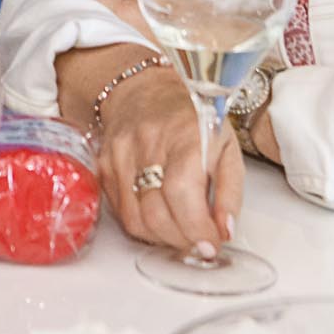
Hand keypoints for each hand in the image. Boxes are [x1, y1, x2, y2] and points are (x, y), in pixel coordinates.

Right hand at [85, 59, 242, 258]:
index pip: (182, 194)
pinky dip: (143, 225)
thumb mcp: (227, 148)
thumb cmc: (192, 118)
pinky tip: (160, 219)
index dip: (196, 228)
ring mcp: (119, 155)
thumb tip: (225, 231)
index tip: (211, 243)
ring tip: (180, 232)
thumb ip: (230, 193)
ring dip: (162, 237)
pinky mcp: (103, 166)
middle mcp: (147, 144)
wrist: (147, 90)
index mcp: (184, 136)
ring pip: (135, 219)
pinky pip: (121, 212)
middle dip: (182, 239)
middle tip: (198, 242)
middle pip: (156, 213)